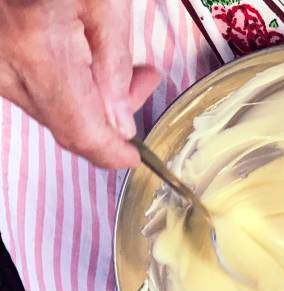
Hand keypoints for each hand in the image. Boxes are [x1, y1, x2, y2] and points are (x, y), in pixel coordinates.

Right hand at [0, 0, 159, 167]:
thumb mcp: (104, 1)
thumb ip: (114, 65)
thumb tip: (119, 124)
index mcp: (39, 47)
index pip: (81, 132)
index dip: (112, 154)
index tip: (134, 156)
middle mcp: (4, 64)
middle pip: (65, 123)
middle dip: (110, 118)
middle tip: (145, 82)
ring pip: (48, 107)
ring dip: (90, 98)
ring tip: (124, 64)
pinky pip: (30, 86)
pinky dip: (64, 82)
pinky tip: (84, 55)